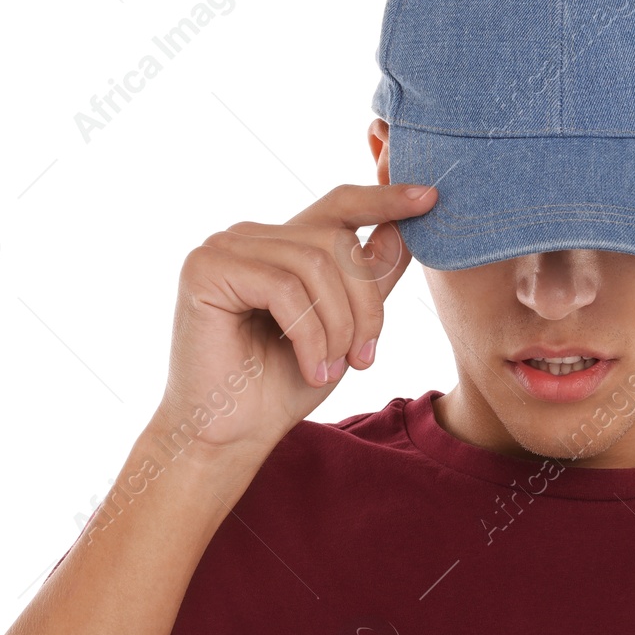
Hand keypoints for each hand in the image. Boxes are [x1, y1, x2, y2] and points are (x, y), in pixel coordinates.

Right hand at [152, 182, 436, 454]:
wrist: (229, 436)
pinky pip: (284, 287)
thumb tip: (407, 230)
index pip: (339, 206)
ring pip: (316, 263)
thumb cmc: (282, 386)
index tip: (430, 198)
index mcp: (282, 244)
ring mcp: (224, 247)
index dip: (385, 198)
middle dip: (366, 305)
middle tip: (364, 358)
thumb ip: (370, 278)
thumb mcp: (346, 328)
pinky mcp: (204, 269)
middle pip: (338, 241)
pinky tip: (311, 370)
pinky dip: (310, 336)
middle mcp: (251, 236)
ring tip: (332, 369)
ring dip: (338, 326)